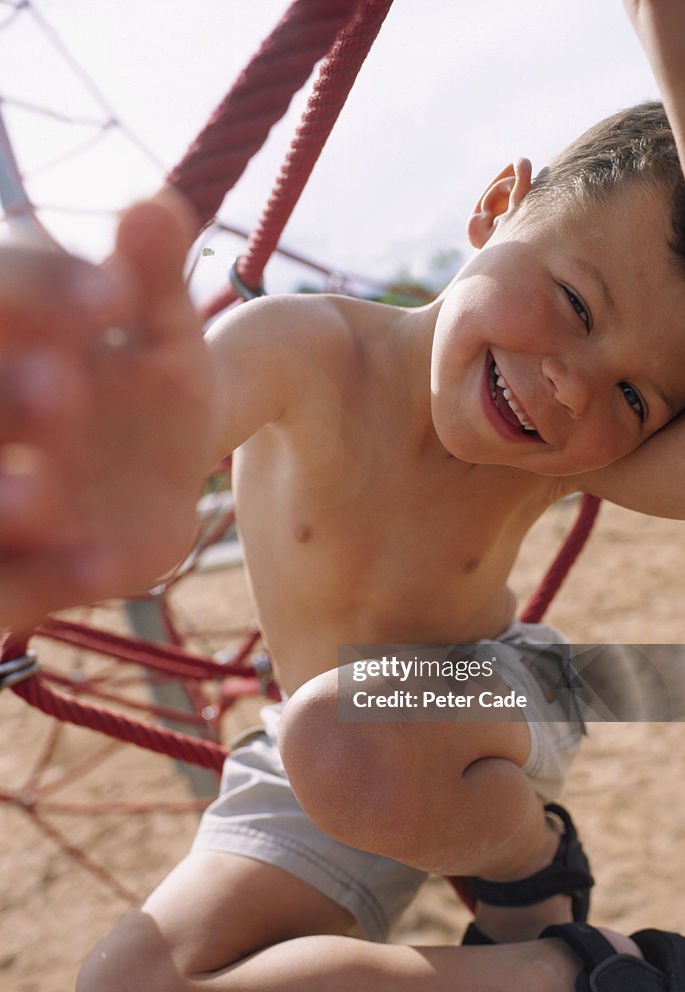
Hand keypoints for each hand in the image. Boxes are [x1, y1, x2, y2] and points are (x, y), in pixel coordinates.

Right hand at [0, 194, 215, 630]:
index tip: (114, 297)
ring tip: (45, 496)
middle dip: (5, 397)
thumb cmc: (147, 386)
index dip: (40, 293)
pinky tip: (103, 565)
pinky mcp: (10, 569)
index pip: (1, 293)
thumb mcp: (162, 333)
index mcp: (13, 335)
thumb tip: (155, 207)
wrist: (156, 470)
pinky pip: (8, 584)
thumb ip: (154, 277)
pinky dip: (41, 579)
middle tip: (64, 392)